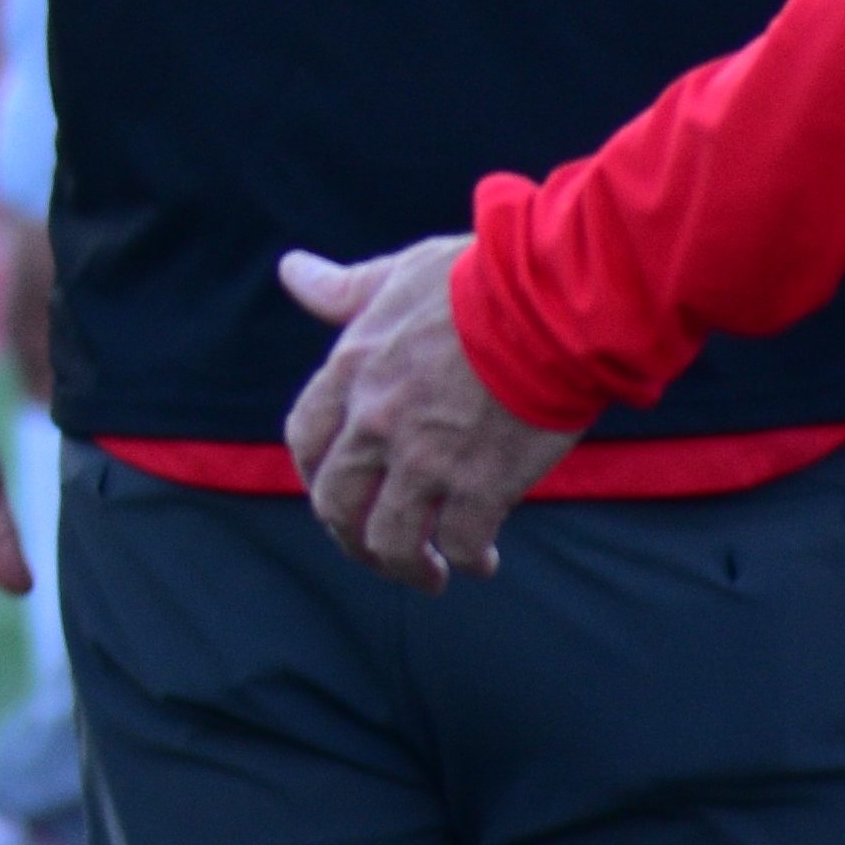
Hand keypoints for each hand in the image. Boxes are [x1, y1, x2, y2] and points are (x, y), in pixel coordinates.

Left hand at [281, 238, 576, 591]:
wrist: (552, 302)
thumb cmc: (480, 279)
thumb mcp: (397, 275)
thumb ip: (343, 290)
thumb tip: (292, 270)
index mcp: (350, 371)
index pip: (305, 440)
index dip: (315, 473)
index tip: (336, 488)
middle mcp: (375, 422)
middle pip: (336, 503)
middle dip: (349, 536)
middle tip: (376, 550)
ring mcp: (425, 458)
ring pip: (390, 539)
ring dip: (405, 567)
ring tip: (429, 575)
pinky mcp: (482, 484)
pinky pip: (461, 545)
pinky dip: (468, 562)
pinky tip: (483, 561)